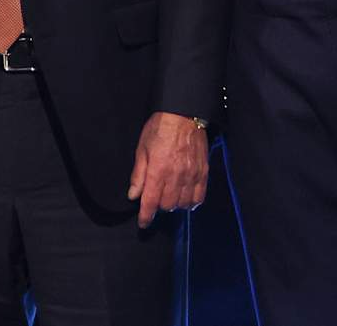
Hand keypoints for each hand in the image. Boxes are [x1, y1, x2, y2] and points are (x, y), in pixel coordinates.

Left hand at [127, 112, 207, 227]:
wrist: (183, 114)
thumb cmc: (160, 128)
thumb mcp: (142, 149)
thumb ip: (138, 174)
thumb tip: (133, 195)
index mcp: (158, 170)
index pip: (150, 202)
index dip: (145, 216)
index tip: (143, 223)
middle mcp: (175, 176)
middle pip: (167, 205)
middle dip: (158, 206)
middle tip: (155, 197)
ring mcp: (191, 175)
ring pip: (183, 204)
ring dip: (174, 204)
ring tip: (169, 196)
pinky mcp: (203, 172)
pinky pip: (199, 196)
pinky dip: (191, 202)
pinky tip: (185, 198)